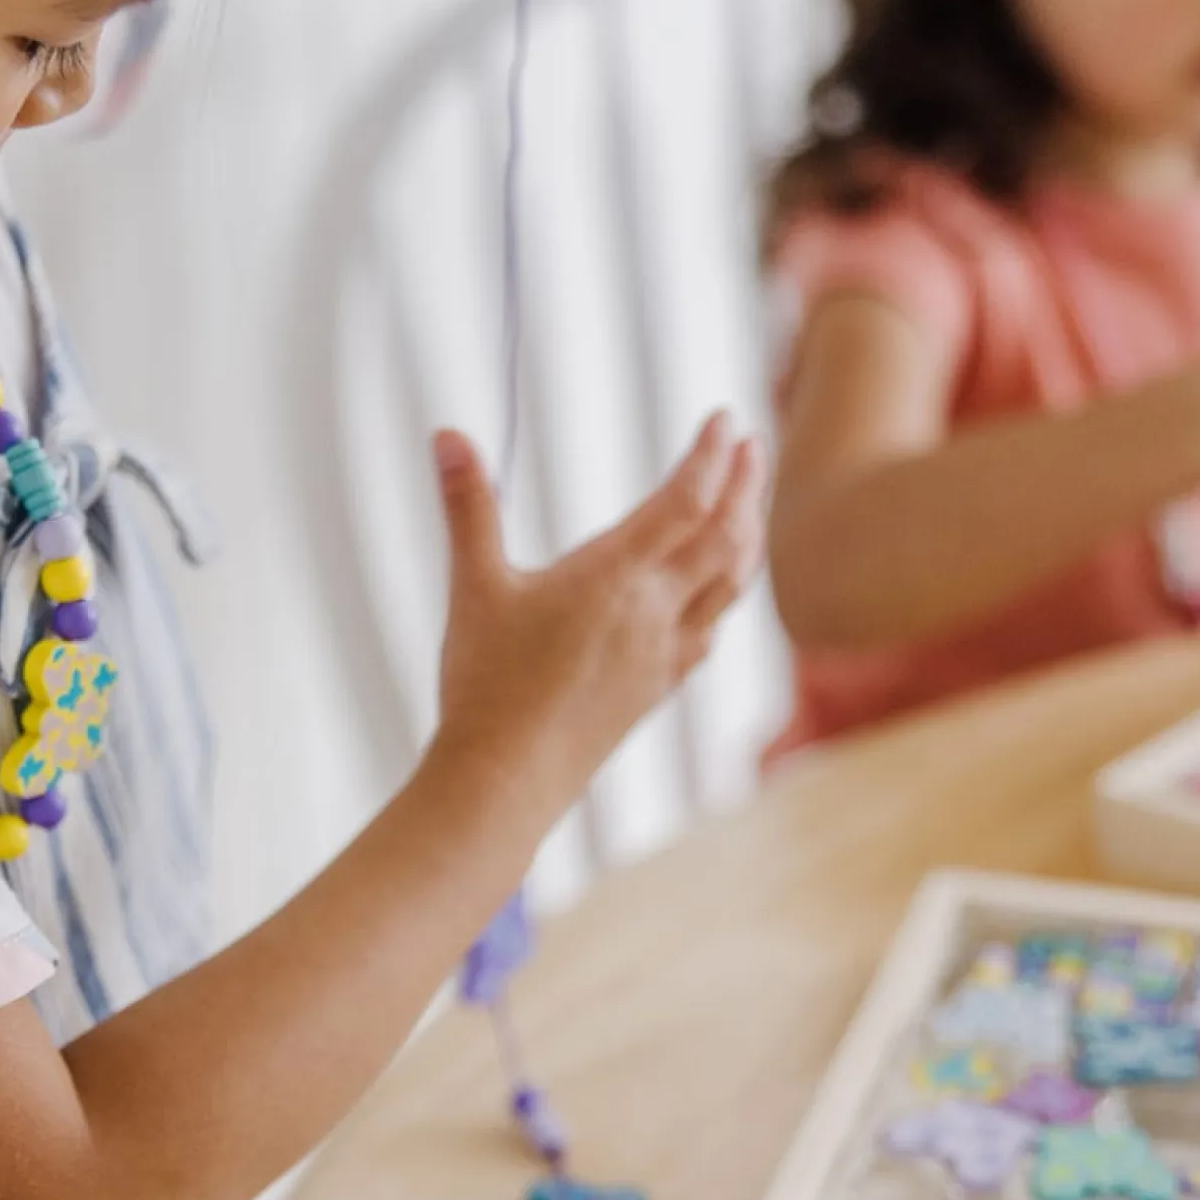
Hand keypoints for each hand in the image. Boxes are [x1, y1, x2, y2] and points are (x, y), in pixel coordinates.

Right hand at [429, 412, 764, 821]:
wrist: (508, 781)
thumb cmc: (486, 686)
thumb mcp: (472, 587)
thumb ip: (468, 505)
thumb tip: (447, 434)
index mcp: (615, 578)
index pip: (685, 501)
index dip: (711, 455)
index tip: (726, 418)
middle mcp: (653, 613)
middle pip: (725, 537)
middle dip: (745, 485)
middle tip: (753, 444)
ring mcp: (662, 654)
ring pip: (729, 586)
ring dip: (747, 536)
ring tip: (748, 505)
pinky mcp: (656, 688)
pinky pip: (709, 631)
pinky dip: (724, 596)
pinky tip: (716, 593)